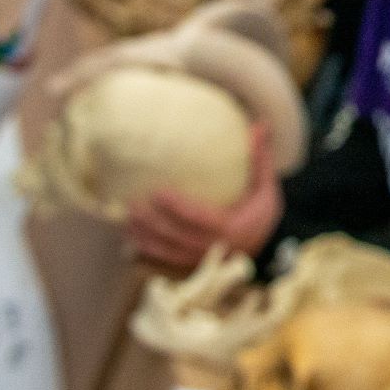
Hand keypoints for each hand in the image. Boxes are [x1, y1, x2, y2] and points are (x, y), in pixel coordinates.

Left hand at [124, 147, 280, 273]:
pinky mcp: (191, 264)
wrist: (266, 246)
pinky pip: (164, 258)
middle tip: (132, 203)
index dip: (176, 208)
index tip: (157, 192)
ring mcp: (200, 259)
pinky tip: (129, 234)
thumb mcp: (266, 187)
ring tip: (124, 217)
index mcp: (231, 229)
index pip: (198, 219)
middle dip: (151, 223)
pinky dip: (145, 248)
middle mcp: (213, 248)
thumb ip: (260, 159)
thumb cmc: (261, 211)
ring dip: (143, 235)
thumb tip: (261, 125)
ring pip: (166, 250)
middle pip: (176, 237)